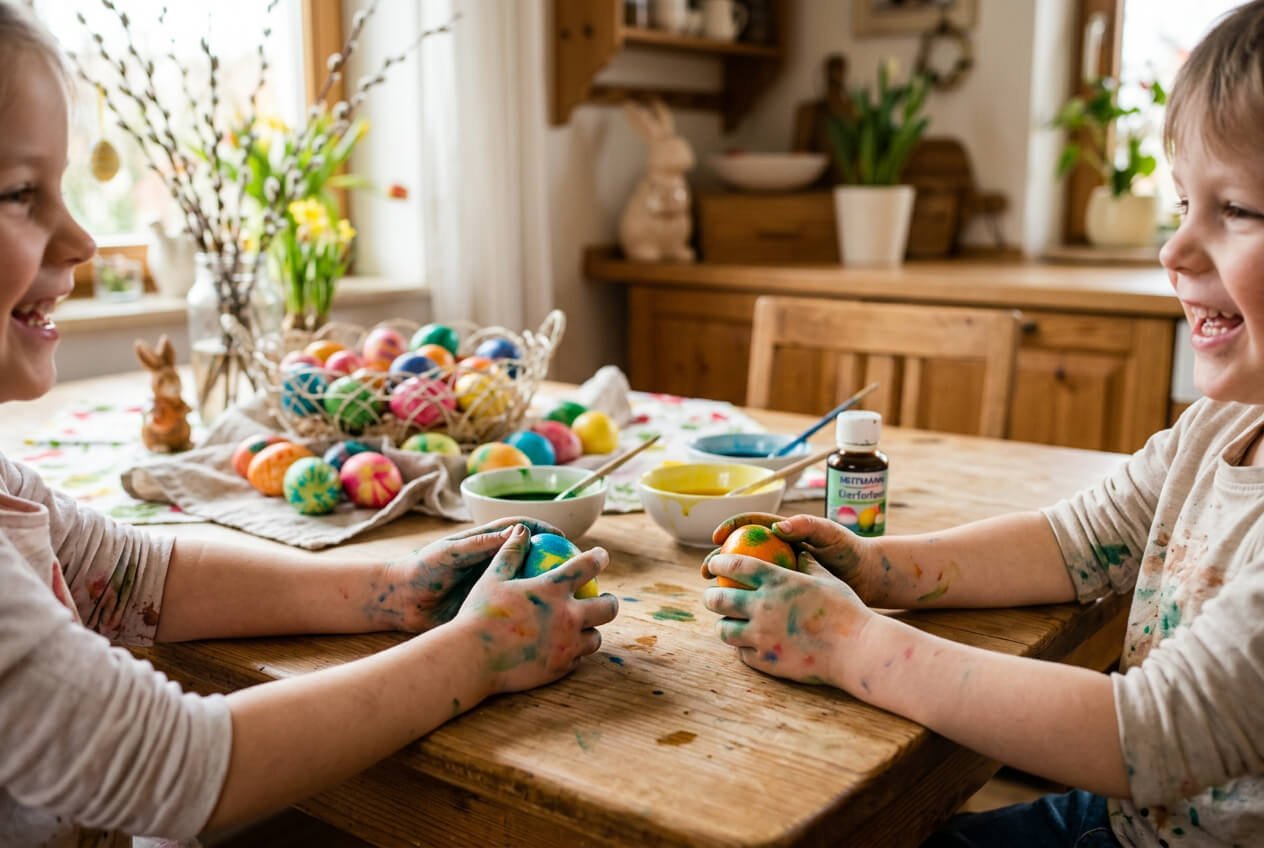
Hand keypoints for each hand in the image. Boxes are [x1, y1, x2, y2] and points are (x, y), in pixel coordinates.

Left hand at [375, 517, 565, 631]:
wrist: (400, 602)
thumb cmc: (421, 570)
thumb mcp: (450, 554)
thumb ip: (480, 544)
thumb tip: (519, 532)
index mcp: (486, 542)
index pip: (524, 530)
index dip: (547, 532)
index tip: (565, 542)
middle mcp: (494, 562)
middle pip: (533, 556)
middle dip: (555, 561)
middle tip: (576, 572)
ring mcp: (493, 585)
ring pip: (527, 583)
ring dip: (547, 588)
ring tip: (567, 599)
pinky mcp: (488, 606)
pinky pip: (514, 606)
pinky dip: (531, 610)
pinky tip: (545, 621)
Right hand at [453, 524, 619, 694]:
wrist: (472, 660)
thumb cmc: (479, 615)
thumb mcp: (492, 578)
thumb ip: (511, 553)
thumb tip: (521, 530)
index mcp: (553, 590)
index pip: (588, 567)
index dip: (599, 558)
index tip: (602, 556)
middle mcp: (567, 616)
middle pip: (608, 608)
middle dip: (610, 601)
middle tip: (604, 600)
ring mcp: (567, 645)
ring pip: (595, 637)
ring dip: (591, 630)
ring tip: (584, 627)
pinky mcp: (560, 668)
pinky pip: (577, 658)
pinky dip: (574, 651)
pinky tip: (565, 648)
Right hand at [703, 513, 886, 604]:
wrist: (870, 579)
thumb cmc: (852, 552)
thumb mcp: (832, 536)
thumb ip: (808, 526)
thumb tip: (780, 527)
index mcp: (783, 535)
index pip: (748, 526)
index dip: (728, 529)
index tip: (716, 537)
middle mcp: (777, 554)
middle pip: (739, 554)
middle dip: (718, 561)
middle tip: (707, 572)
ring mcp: (781, 576)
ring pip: (745, 580)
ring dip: (727, 586)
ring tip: (715, 597)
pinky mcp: (787, 596)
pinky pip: (761, 599)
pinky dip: (747, 605)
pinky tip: (736, 615)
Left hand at [703, 548, 875, 688]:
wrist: (857, 650)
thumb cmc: (846, 610)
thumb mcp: (826, 578)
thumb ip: (806, 564)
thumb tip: (796, 552)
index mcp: (778, 582)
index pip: (735, 566)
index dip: (718, 564)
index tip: (712, 565)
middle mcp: (763, 607)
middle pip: (720, 599)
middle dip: (710, 596)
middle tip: (711, 596)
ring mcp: (762, 636)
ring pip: (724, 630)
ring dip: (722, 624)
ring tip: (725, 622)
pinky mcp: (766, 661)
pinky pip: (741, 653)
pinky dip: (740, 647)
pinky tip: (745, 643)